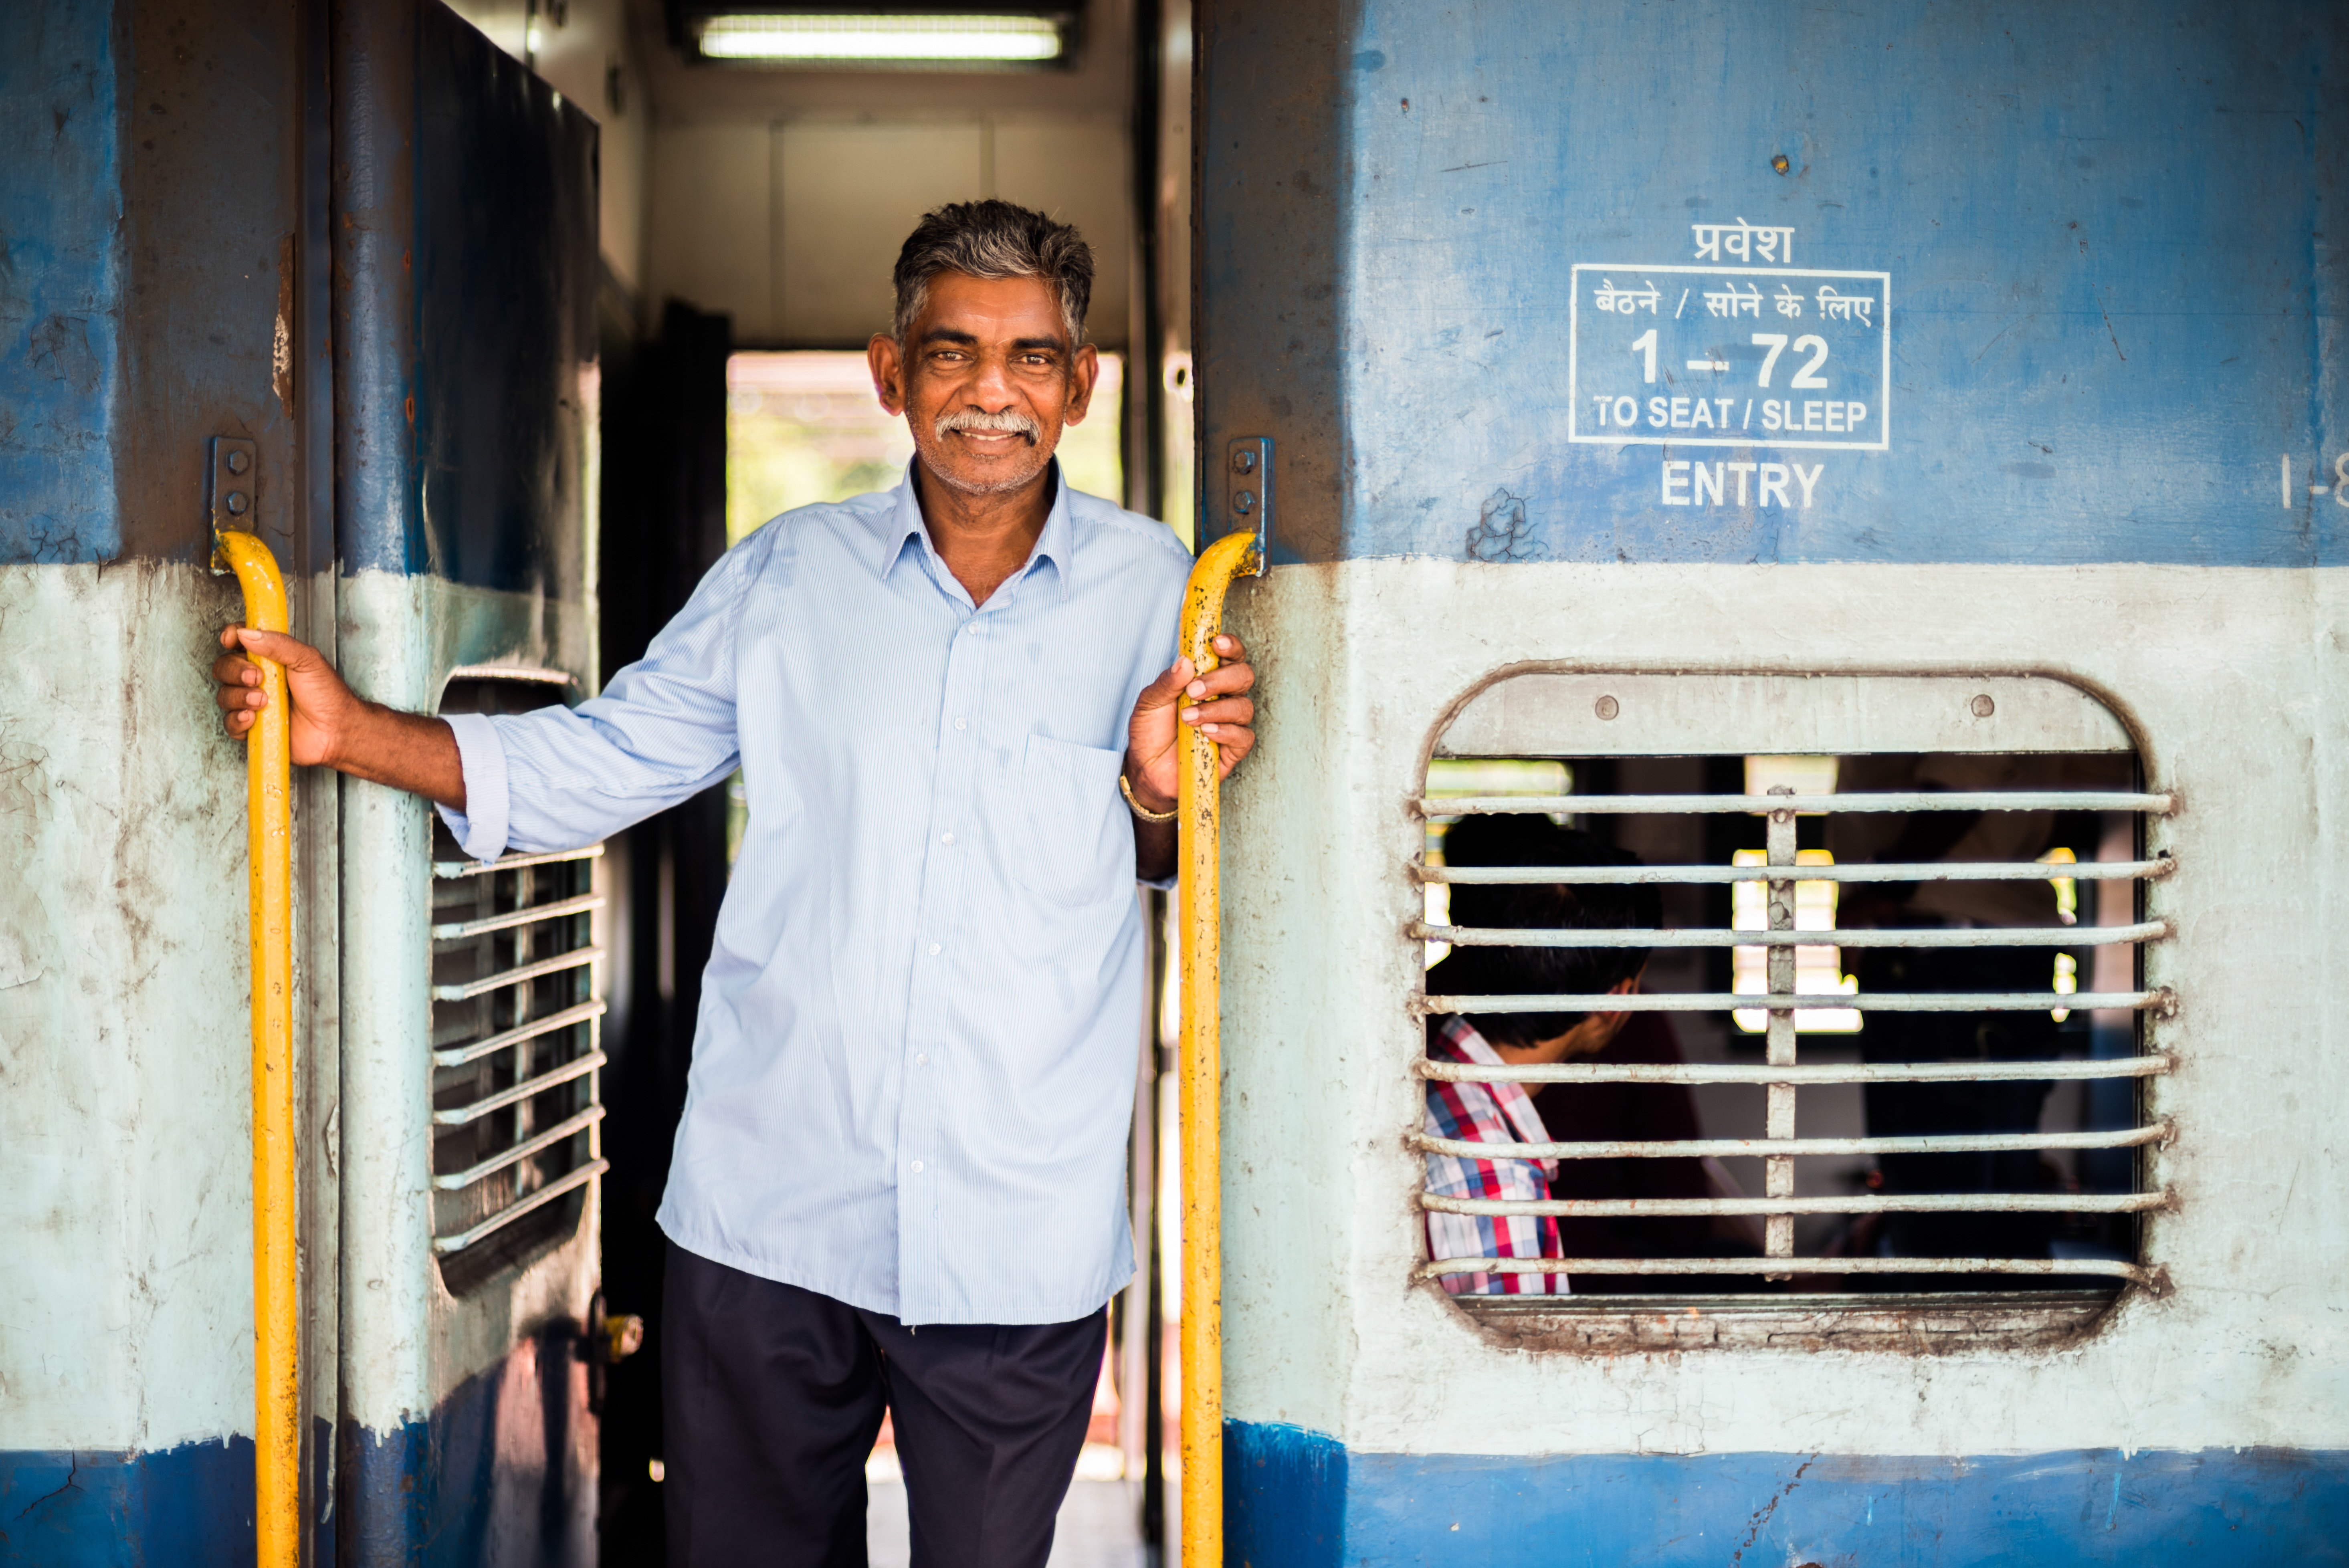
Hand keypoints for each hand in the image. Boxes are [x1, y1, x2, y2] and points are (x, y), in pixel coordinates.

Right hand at [212, 627, 362, 767]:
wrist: (336, 729)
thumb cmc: (327, 694)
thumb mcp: (307, 660)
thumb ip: (278, 643)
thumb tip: (246, 632)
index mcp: (269, 658)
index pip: (239, 641)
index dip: (231, 638)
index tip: (230, 640)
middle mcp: (257, 679)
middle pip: (224, 668)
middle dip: (235, 671)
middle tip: (258, 677)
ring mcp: (253, 703)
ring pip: (224, 695)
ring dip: (240, 697)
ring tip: (264, 701)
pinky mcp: (253, 727)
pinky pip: (230, 723)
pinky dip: (238, 720)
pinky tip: (253, 718)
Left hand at [1124, 632, 1256, 811]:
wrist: (1146, 769)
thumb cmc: (1151, 731)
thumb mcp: (1149, 702)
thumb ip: (1167, 682)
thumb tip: (1185, 661)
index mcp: (1206, 678)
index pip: (1229, 655)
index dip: (1230, 646)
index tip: (1216, 643)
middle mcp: (1223, 697)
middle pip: (1243, 676)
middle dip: (1221, 679)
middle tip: (1193, 690)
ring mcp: (1230, 723)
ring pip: (1243, 706)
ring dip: (1216, 709)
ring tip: (1188, 718)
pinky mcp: (1232, 749)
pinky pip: (1243, 736)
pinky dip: (1225, 732)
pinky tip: (1206, 733)